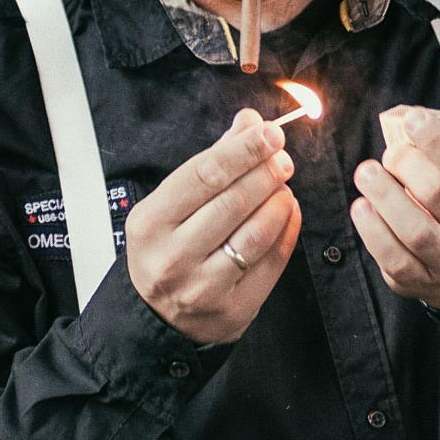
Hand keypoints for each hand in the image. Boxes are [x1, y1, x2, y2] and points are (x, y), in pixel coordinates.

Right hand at [124, 108, 301, 344]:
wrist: (157, 317)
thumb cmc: (166, 249)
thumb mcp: (171, 206)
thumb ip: (211, 162)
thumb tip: (249, 122)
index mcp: (150, 223)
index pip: (203, 174)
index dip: (242, 150)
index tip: (269, 133)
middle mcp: (172, 257)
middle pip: (232, 202)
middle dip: (266, 172)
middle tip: (283, 158)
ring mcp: (202, 287)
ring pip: (256, 233)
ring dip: (279, 201)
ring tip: (283, 186)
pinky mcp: (233, 308)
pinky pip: (272, 262)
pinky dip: (287, 230)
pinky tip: (289, 212)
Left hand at [350, 103, 439, 309]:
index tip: (413, 121)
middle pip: (439, 195)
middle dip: (407, 165)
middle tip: (390, 152)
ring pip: (417, 231)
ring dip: (385, 197)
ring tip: (367, 173)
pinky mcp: (422, 281)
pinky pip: (395, 259)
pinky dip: (374, 231)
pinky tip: (362, 208)